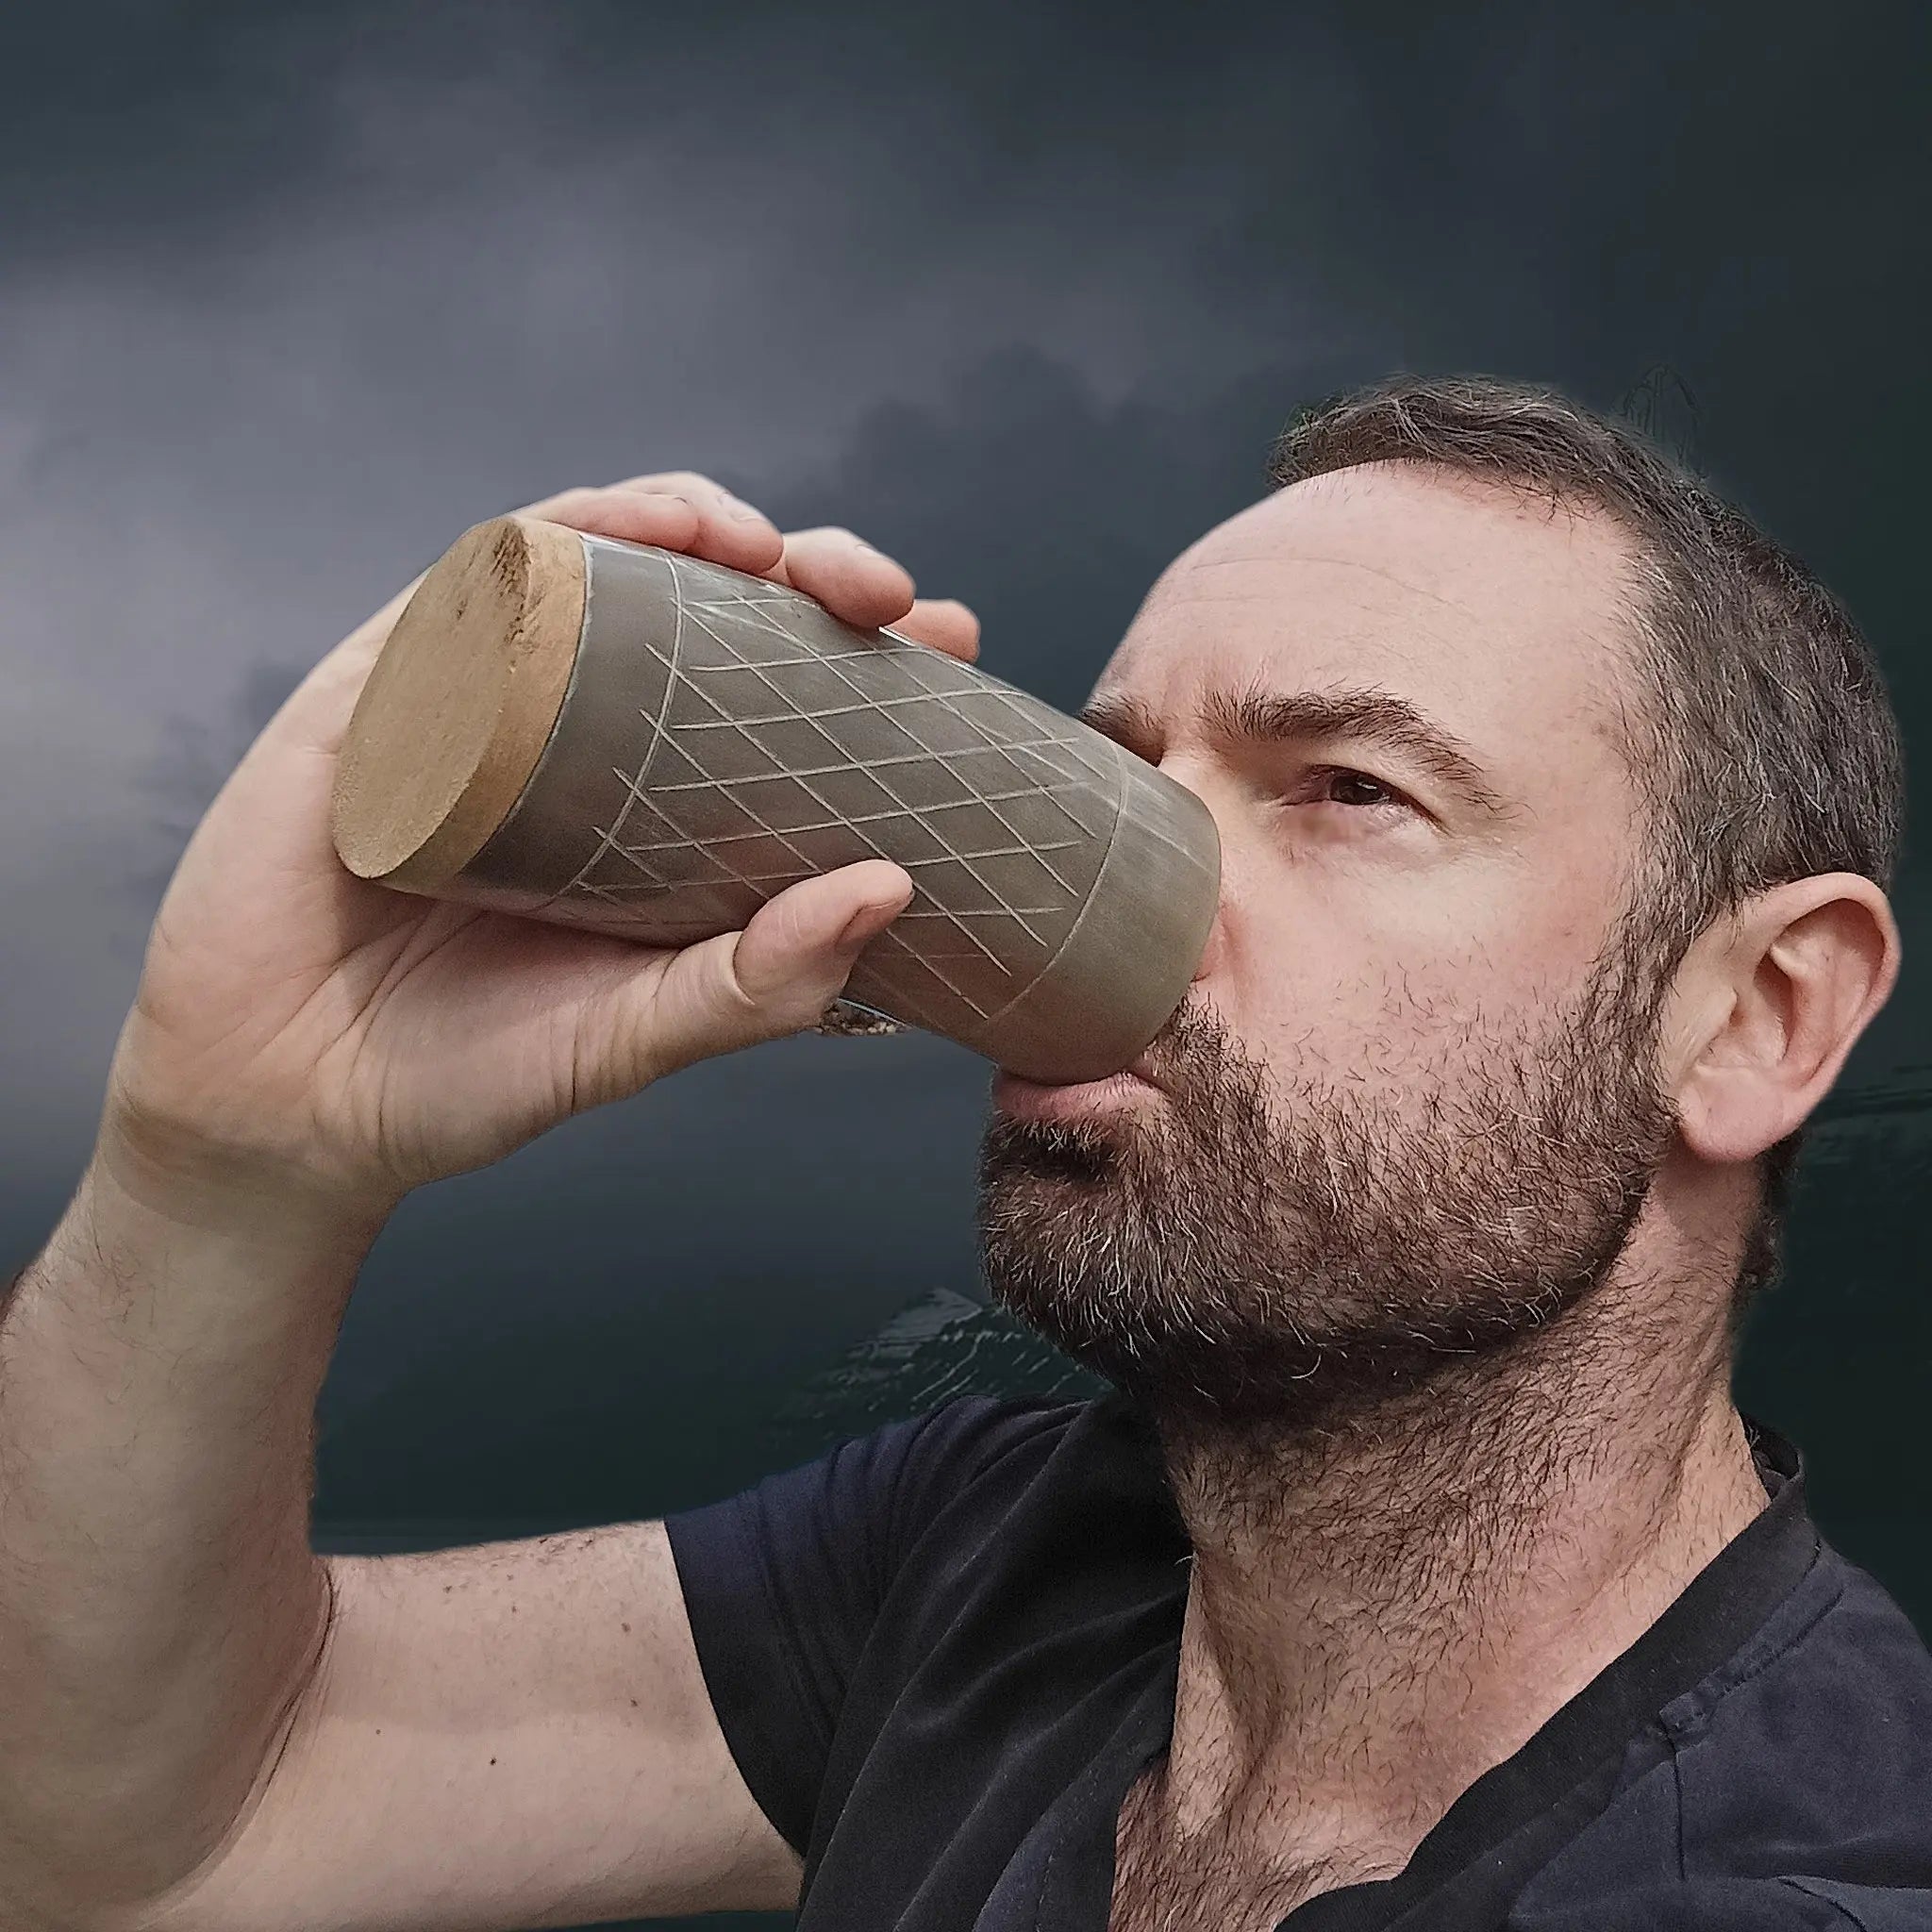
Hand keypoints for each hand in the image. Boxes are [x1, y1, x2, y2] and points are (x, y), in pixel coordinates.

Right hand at [101, 475, 981, 1219]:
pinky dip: (557, 538)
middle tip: (878, 591)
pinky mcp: (382, 687)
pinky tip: (626, 534)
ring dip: (689, 522)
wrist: (283, 1110)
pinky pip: (473, 581)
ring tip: (760, 542)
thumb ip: (753, 986)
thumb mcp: (635, 1040)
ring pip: (602, 564)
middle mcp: (585, 742)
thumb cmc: (468, 1079)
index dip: (875, 658)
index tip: (955, 640)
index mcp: (660, 815)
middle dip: (803, 572)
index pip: (783, 703)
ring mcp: (483, 703)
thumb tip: (889, 889)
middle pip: (711, 609)